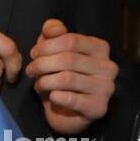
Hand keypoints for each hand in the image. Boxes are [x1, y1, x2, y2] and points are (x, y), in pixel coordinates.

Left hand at [26, 18, 117, 134]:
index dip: (47, 46)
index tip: (33, 54)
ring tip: (38, 85)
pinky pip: (72, 99)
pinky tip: (51, 96)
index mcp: (100, 48)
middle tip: (31, 70)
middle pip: (68, 59)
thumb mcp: (54, 51)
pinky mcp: (99, 108)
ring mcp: (106, 88)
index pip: (71, 40)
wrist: (67, 112)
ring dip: (45, 81)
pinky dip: (55, 96)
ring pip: (67, 78)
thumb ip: (53, 34)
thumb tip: (51, 27)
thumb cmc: (61, 78)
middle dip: (43, 64)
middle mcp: (108, 67)